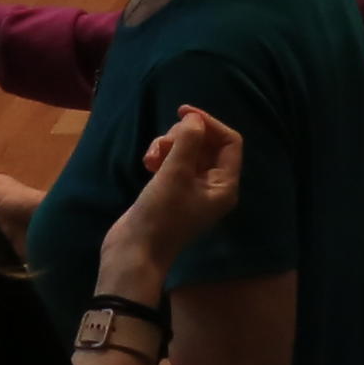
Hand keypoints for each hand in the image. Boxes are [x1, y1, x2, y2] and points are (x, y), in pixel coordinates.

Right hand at [97, 109, 243, 291]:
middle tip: (163, 144)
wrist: (133, 251)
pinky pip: (173, 163)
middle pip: (207, 144)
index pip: (230, 142)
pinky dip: (161, 158)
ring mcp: (192, 189)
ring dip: (168, 146)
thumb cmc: (160, 214)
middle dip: (184, 136)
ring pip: (187, 152)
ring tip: (150, 157)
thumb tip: (195, 120)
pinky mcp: (172, 191)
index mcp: (225, 185)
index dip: (209, 123)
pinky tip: (147, 163)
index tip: (183, 113)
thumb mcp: (175, 173)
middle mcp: (213, 186)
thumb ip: (188, 142)